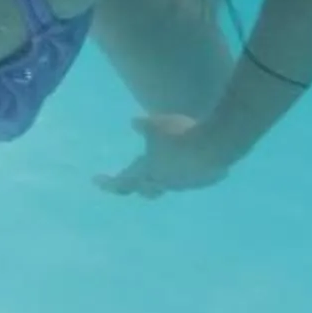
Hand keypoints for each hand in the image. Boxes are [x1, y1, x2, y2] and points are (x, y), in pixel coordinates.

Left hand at [98, 115, 237, 198]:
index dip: (108, 183)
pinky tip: (191, 161)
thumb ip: (143, 126)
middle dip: (136, 184)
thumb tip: (133, 122)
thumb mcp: (156, 124)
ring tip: (160, 168)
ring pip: (169, 185)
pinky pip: (191, 178)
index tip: (95, 181)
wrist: (215, 145)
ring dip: (162, 178)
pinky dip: (186, 171)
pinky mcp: (205, 180)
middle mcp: (165, 183)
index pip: (122, 182)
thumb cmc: (179, 134)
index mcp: (148, 172)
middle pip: (145, 190)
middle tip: (127, 180)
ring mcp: (186, 184)